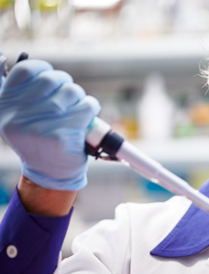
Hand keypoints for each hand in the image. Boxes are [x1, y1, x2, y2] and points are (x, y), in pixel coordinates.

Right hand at [0, 59, 99, 190]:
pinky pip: (86, 107)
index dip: (44, 70)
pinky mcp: (59, 137)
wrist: (50, 173)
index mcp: (5, 105)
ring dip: (80, 98)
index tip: (53, 81)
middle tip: (69, 98)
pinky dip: (91, 109)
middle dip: (66, 85)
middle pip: (52, 79)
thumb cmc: (40, 138)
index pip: (25, 70)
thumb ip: (15, 90)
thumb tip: (3, 57)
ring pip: (71, 92)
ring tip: (76, 111)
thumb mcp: (18, 116)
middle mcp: (17, 116)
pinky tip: (86, 118)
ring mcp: (38, 127)